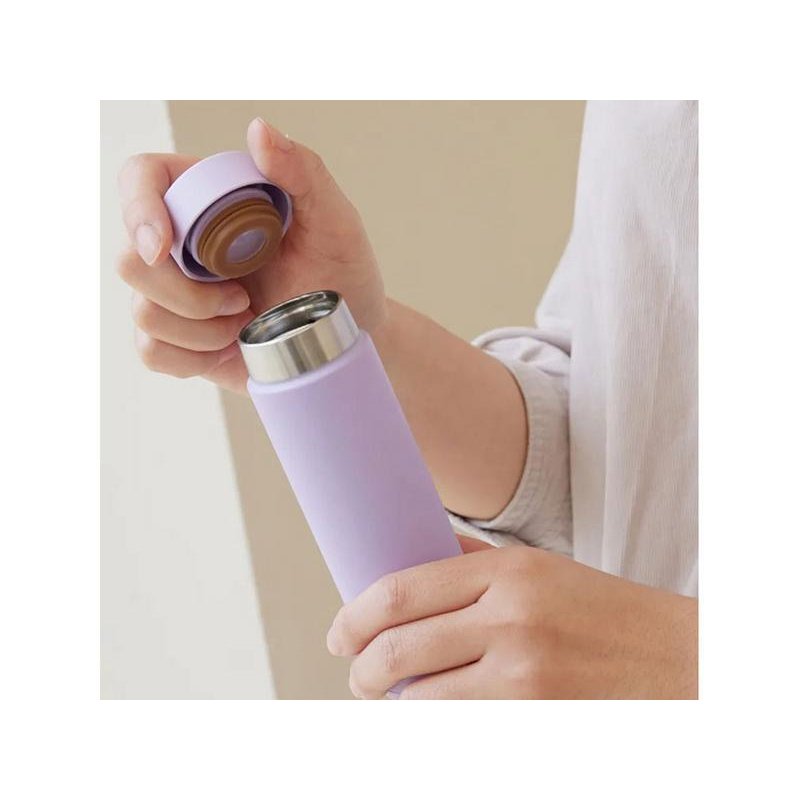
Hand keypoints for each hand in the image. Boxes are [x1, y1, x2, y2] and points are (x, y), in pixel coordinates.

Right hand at [116, 118, 384, 392]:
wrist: (351, 337)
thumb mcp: (335, 221)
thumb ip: (303, 172)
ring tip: (247, 322)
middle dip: (185, 293)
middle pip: (129, 260)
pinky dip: (193, 356)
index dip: (137, 208)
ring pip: (142, 312)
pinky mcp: (182, 341)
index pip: (141, 179)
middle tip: (243, 298)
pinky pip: (153, 352)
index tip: (163, 245)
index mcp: (210, 200)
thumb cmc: (344, 274)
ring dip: (200, 329)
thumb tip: (258, 130)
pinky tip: (232, 347)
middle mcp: (183, 244)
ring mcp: (177, 295)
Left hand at [327, 536, 697, 698]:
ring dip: (393, 703)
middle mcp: (513, 619)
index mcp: (508, 570)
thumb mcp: (539, 570)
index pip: (400, 591)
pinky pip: (457, 729)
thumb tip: (401, 562)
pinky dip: (431, 724)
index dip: (354, 617)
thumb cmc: (601, 612)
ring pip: (420, 700)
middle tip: (354, 674)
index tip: (340, 633)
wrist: (681, 662)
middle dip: (359, 670)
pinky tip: (430, 713)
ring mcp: (526, 677)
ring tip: (390, 696)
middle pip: (398, 650)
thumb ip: (470, 564)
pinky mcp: (537, 722)